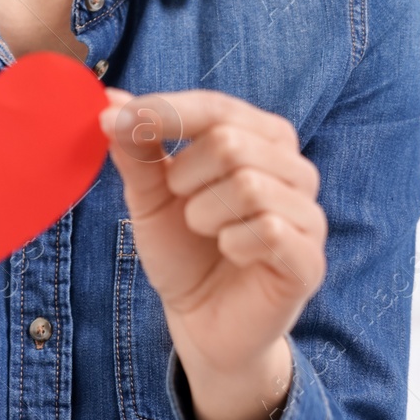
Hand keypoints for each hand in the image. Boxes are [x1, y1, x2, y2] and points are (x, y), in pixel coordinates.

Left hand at [100, 88, 325, 419]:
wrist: (201, 320)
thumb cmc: (183, 249)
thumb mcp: (151, 195)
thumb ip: (138, 149)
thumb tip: (110, 100)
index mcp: (260, 137)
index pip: (216, 106)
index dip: (164, 111)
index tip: (113, 120)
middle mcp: (293, 167)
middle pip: (231, 142)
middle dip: (185, 176)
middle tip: (181, 204)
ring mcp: (308, 213)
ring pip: (249, 186)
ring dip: (204, 214)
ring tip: (205, 231)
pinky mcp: (310, 259)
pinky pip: (270, 231)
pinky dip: (231, 243)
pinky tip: (230, 254)